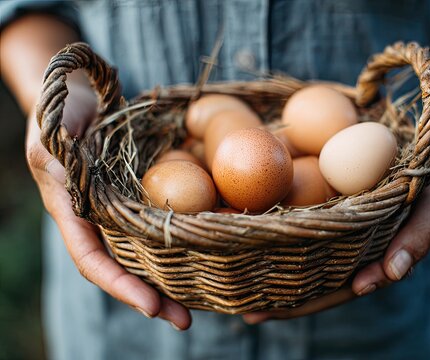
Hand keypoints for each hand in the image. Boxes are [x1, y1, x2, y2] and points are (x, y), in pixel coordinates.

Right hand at [27, 82, 191, 329]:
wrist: (77, 93)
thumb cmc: (61, 108)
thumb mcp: (54, 129)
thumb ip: (59, 152)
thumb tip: (74, 168)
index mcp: (71, 210)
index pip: (92, 259)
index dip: (119, 285)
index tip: (152, 306)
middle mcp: (97, 217)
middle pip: (123, 267)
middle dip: (153, 296)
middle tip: (185, 320)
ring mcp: (120, 209)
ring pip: (145, 253)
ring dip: (172, 279)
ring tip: (201, 301)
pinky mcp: (141, 194)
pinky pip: (160, 225)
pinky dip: (178, 245)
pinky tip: (204, 255)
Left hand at [243, 171, 429, 323]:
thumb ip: (421, 236)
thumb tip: (394, 274)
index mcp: (380, 261)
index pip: (339, 291)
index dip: (306, 304)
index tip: (269, 312)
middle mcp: (360, 254)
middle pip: (317, 285)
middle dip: (283, 300)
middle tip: (245, 311)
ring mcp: (347, 236)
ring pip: (309, 263)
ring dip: (277, 275)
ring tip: (238, 284)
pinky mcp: (336, 213)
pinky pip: (308, 232)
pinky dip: (282, 240)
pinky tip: (253, 242)